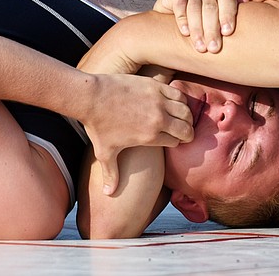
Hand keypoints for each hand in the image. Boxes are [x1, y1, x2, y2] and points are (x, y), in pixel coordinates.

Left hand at [81, 72, 192, 195]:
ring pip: (186, 109)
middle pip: (186, 127)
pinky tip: (175, 102)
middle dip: (187, 131)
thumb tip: (108, 194)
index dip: (175, 142)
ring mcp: (157, 100)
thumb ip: (111, 174)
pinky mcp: (154, 86)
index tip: (173, 140)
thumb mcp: (104, 153)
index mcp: (150, 136)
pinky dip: (180, 99)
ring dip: (186, 115)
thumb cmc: (97, 126)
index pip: (177, 142)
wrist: (91, 97)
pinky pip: (178, 93)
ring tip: (181, 116)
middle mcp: (158, 119)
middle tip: (183, 130)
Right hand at [152, 0, 241, 51]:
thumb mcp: (216, 21)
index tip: (227, 33)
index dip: (227, 15)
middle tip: (213, 48)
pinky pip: (180, 4)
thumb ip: (230, 13)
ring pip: (195, 7)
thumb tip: (246, 1)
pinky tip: (185, 33)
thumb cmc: (200, 24)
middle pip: (211, 7)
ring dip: (197, 29)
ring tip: (200, 47)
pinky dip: (183, 19)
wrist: (171, 21)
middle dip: (212, 29)